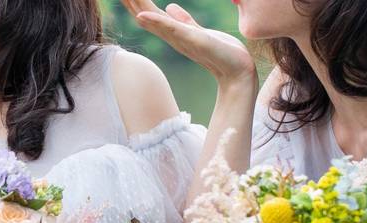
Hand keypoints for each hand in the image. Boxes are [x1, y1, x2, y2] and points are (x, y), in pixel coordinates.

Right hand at [119, 2, 256, 86]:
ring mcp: (179, 38)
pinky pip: (170, 29)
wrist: (236, 71)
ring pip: (151, 20)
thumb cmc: (220, 51)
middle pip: (142, 15)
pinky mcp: (191, 39)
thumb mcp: (197, 30)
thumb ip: (182, 20)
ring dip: (135, 7)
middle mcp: (171, 36)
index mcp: (171, 31)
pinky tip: (142, 16)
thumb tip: (169, 6)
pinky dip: (155, 21)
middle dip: (129, 2)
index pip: (146, 12)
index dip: (134, 0)